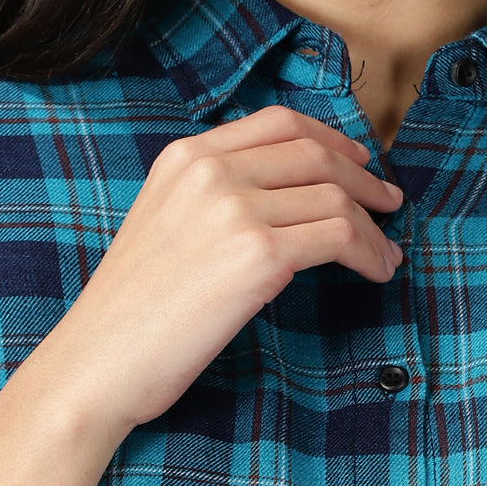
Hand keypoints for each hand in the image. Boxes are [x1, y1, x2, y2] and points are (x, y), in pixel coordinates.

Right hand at [51, 105, 404, 439]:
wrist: (97, 362)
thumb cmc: (130, 313)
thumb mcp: (163, 225)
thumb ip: (213, 197)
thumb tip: (288, 196)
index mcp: (184, 157)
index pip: (278, 123)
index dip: (331, 137)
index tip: (358, 160)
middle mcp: (210, 171)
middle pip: (315, 153)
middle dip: (363, 177)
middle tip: (388, 203)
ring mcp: (234, 209)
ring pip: (335, 196)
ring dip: (373, 227)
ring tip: (386, 253)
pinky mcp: (258, 255)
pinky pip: (340, 237)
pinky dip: (369, 253)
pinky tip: (376, 271)